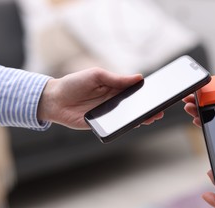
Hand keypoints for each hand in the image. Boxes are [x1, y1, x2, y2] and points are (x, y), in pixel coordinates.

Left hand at [37, 67, 163, 129]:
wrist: (54, 100)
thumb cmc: (73, 83)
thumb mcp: (96, 75)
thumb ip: (117, 79)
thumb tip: (138, 77)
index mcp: (114, 87)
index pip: (134, 90)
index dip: (146, 92)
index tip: (158, 93)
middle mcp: (114, 101)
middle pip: (135, 105)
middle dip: (148, 107)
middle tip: (160, 109)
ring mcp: (109, 113)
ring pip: (129, 117)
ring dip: (141, 117)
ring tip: (153, 117)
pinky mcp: (103, 124)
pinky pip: (118, 125)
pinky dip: (128, 125)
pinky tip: (137, 124)